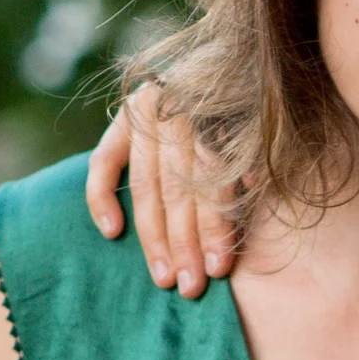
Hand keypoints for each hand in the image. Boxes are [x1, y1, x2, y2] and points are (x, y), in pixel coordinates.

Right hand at [84, 87, 243, 300]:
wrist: (216, 73)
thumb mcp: (256, 131)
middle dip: (184, 244)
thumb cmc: (244, 117)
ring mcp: (143, 116)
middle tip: (189, 286)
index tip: (218, 269)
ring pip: (145, 186)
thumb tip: (248, 187)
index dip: (214, 227)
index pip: (211, 180)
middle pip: (177, 189)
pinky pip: (103, 162)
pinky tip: (111, 232)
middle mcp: (175, 111)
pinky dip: (102, 197)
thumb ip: (249, 159)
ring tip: (163, 276)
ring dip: (153, 237)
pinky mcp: (120, 122)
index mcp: (213, 113)